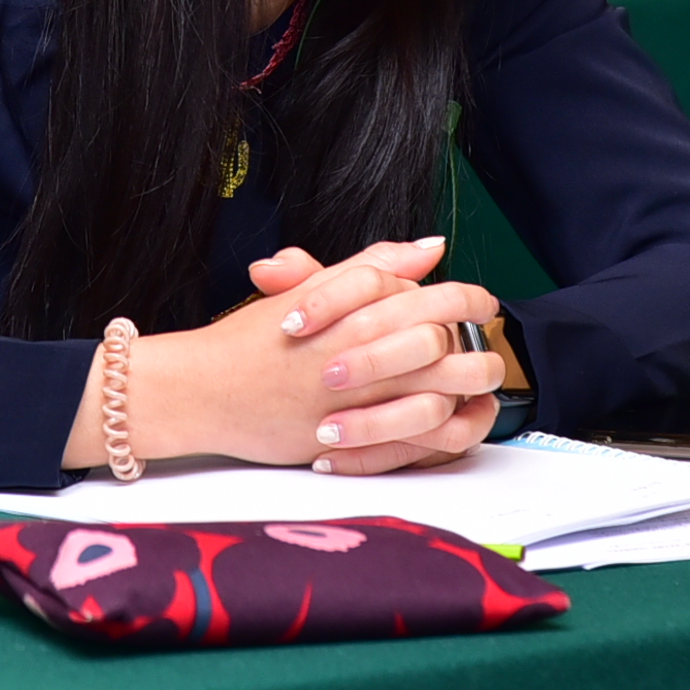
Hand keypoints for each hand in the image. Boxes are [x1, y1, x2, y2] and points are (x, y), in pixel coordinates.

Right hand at [67, 238, 504, 473]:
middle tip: (487, 349)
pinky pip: (416, 442)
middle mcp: (357, 350)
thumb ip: (374, 266)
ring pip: (438, 394)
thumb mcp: (312, 290)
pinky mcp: (347, 439)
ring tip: (477, 387)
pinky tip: (454, 422)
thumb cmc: (253, 338)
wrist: (202, 389)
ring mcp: (353, 398)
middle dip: (476, 347)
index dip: (469, 299)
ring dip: (468, 390)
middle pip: (444, 344)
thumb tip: (431, 247)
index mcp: (353, 307)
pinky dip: (444, 433)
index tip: (481, 304)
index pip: (432, 295)